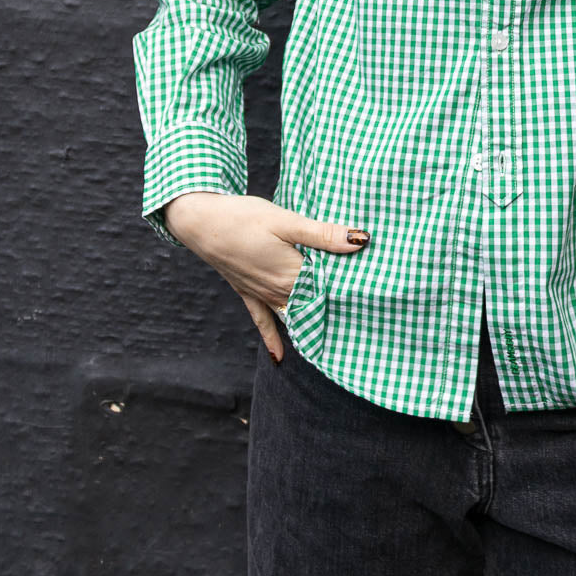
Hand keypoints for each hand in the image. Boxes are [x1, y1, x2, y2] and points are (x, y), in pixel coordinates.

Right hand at [164, 192, 369, 362]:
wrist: (201, 222)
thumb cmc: (244, 217)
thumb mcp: (286, 220)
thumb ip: (322, 234)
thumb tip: (360, 240)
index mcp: (292, 272)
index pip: (330, 287)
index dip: (350, 290)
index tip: (373, 300)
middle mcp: (278, 290)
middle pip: (313, 302)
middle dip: (335, 308)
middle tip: (364, 322)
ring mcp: (261, 294)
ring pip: (292, 313)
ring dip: (311, 322)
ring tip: (336, 340)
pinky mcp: (247, 292)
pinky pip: (262, 321)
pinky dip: (272, 339)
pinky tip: (279, 358)